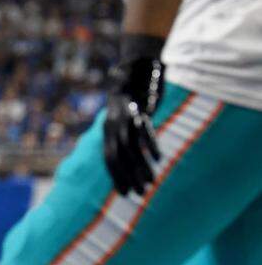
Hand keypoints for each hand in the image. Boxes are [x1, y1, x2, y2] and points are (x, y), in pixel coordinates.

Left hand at [104, 35, 165, 195]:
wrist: (135, 70)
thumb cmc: (131, 100)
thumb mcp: (122, 120)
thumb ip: (122, 138)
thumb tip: (128, 159)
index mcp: (107, 132)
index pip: (109, 160)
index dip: (116, 177)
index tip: (125, 193)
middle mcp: (113, 126)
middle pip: (118, 158)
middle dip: (128, 177)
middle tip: (140, 194)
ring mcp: (125, 119)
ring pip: (131, 149)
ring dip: (140, 167)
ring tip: (151, 182)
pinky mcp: (140, 110)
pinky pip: (144, 131)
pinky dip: (150, 145)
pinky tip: (158, 158)